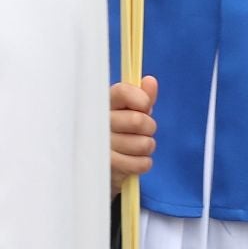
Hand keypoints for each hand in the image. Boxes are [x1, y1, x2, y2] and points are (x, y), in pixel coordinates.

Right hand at [110, 76, 158, 196]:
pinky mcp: (107, 168)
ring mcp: (100, 146)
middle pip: (138, 121)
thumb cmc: (119, 131)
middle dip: (149, 127)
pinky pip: (141, 163)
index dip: (142, 99)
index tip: (145, 106)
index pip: (123, 92)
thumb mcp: (130, 111)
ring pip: (143, 144)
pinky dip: (143, 163)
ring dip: (147, 146)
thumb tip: (150, 81)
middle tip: (143, 131)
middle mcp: (97, 122)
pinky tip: (133, 160)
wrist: (102, 165)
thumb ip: (142, 96)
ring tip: (137, 146)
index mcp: (103, 103)